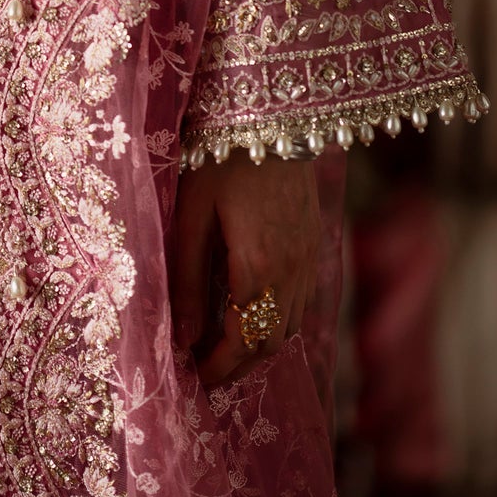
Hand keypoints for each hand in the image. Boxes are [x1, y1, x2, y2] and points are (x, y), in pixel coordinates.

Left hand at [171, 149, 319, 388]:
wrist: (271, 119)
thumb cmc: (220, 161)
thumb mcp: (192, 216)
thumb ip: (186, 278)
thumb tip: (183, 336)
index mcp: (259, 268)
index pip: (243, 341)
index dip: (219, 367)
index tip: (194, 378)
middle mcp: (292, 273)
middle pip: (270, 342)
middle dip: (239, 365)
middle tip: (206, 372)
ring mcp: (308, 260)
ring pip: (289, 326)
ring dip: (259, 345)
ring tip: (224, 349)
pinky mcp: (313, 244)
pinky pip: (300, 302)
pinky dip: (277, 321)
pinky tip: (253, 313)